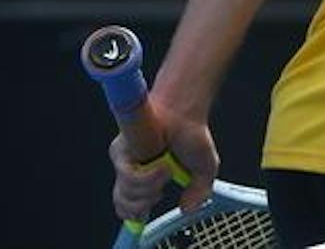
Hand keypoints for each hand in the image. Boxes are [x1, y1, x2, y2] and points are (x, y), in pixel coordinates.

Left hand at [108, 104, 219, 221]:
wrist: (185, 111)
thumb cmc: (192, 134)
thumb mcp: (204, 169)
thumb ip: (199, 192)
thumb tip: (187, 209)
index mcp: (146, 179)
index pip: (127, 207)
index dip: (134, 214)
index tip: (146, 213)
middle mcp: (132, 171)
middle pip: (123, 205)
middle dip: (143, 205)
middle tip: (159, 192)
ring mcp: (125, 162)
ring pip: (126, 193)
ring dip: (150, 187)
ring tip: (166, 171)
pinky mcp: (120, 151)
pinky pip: (128, 176)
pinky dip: (147, 176)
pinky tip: (162, 166)